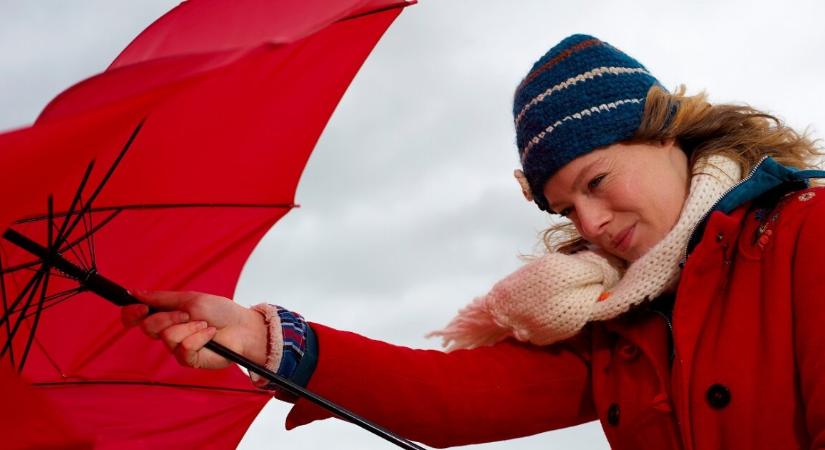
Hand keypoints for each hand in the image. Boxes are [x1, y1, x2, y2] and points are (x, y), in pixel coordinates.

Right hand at [121, 291, 266, 369]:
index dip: (131, 313)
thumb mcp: (190, 298)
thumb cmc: (220, 312)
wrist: (242, 327)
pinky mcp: (188, 360)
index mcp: (165, 316)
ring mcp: (177, 348)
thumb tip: (135, 293)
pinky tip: (210, 335)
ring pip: (167, 336)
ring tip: (204, 324)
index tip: (141, 307)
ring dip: (189, 326)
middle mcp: (168, 333)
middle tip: (188, 314)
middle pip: (148, 327)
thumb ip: (162, 298)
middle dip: (169, 316)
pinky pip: (184, 348)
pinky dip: (199, 337)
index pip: (136, 318)